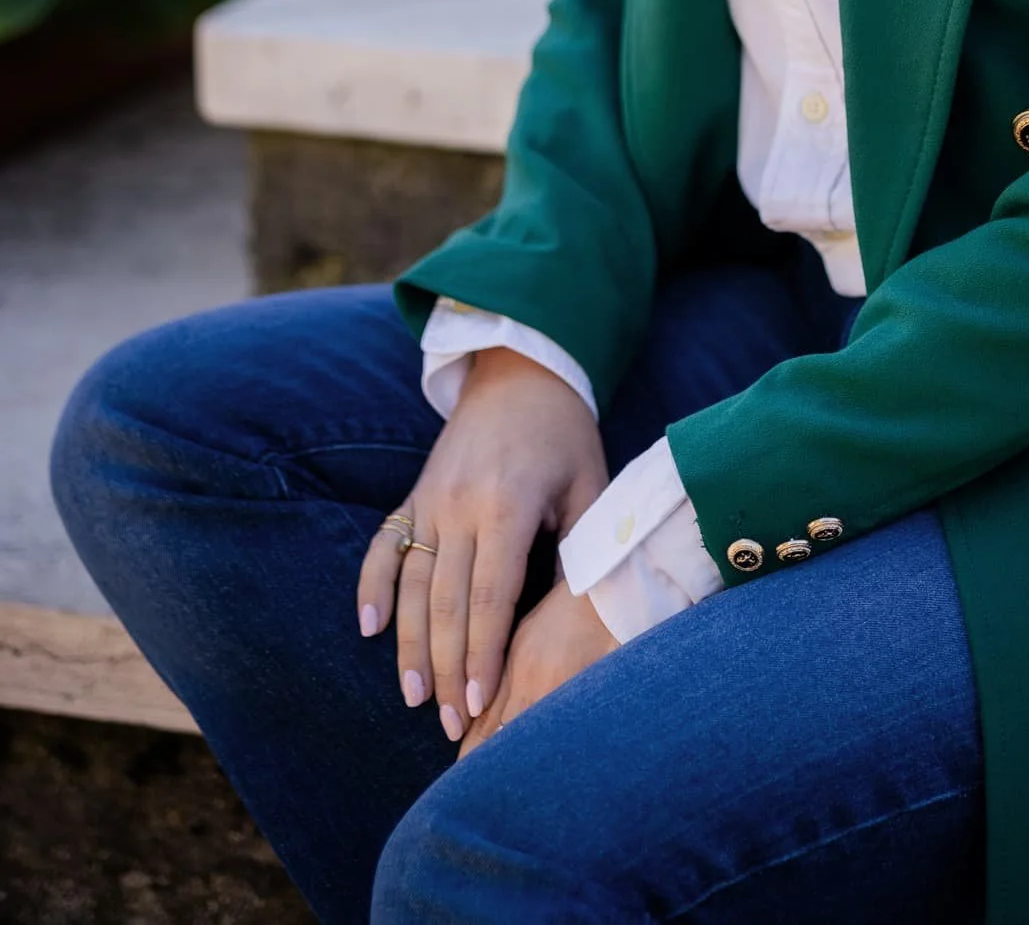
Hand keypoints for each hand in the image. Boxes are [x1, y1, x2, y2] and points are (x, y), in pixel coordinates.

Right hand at [356, 346, 608, 742]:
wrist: (520, 373)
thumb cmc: (565, 436)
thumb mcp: (590, 484)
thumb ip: (583, 547)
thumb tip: (582, 617)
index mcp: (510, 505)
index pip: (492, 596)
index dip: (484, 654)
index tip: (483, 703)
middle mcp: (461, 505)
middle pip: (446, 603)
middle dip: (448, 669)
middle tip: (453, 726)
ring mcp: (431, 499)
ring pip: (412, 584)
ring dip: (409, 645)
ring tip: (414, 699)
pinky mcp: (414, 494)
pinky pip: (384, 545)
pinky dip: (371, 586)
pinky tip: (367, 629)